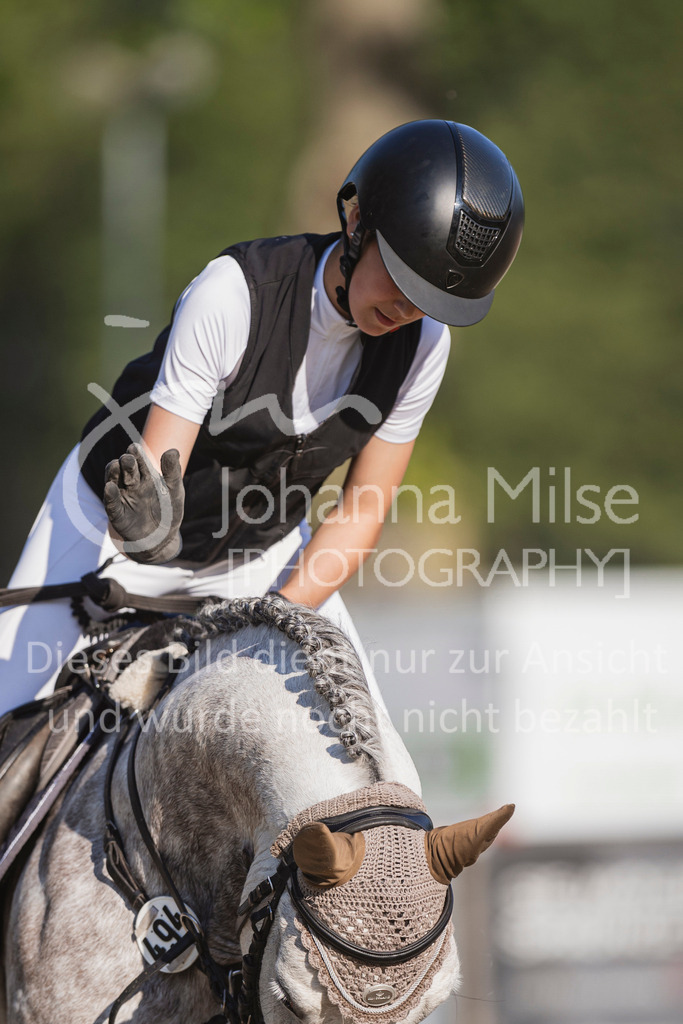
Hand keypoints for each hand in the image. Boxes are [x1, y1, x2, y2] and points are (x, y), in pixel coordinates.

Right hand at [103, 444, 184, 563]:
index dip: (136, 454)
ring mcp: (123, 498)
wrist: (163, 538)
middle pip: (125, 469)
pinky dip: (110, 495)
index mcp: (145, 476)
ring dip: (112, 473)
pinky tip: (110, 487)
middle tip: (128, 458)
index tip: (135, 448)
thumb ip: (172, 471)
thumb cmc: (168, 511)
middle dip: (126, 462)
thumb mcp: (174, 490)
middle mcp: (131, 484)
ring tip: (115, 466)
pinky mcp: (117, 514)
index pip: (138, 460)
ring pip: (113, 481)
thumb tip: (173, 450)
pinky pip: (111, 503)